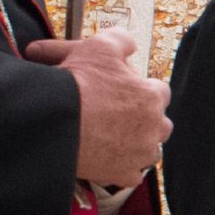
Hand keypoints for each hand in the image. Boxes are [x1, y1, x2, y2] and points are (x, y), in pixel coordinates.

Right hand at [26, 28, 169, 185]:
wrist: (54, 120)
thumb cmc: (78, 82)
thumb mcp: (100, 46)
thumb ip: (121, 40)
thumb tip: (129, 43)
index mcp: (152, 96)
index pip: (160, 92)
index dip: (142, 90)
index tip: (127, 91)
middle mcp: (154, 127)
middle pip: (159, 123)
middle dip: (145, 119)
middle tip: (121, 115)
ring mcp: (140, 153)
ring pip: (148, 149)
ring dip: (136, 143)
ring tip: (115, 137)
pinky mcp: (123, 174)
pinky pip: (132, 174)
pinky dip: (123, 168)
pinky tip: (109, 159)